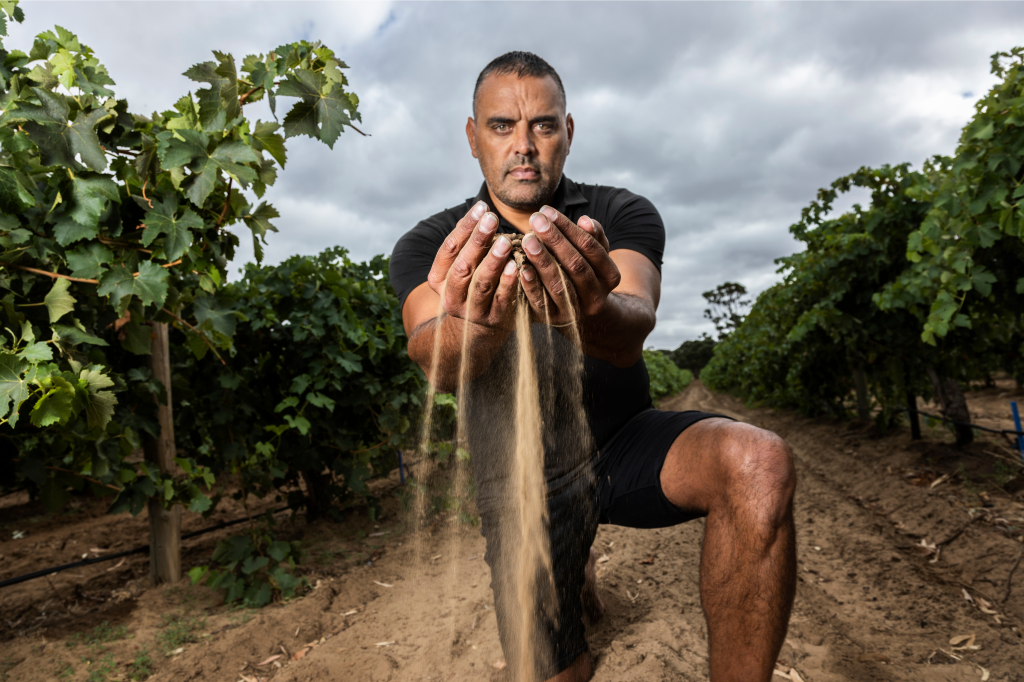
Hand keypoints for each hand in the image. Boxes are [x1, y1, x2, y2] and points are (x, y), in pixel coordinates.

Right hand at [426, 201, 519, 329]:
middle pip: (463, 266)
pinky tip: (516, 266)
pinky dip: (508, 282)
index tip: (482, 208)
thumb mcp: (463, 266)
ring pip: (481, 284)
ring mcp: (471, 311)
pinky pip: (501, 300)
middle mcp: (451, 296)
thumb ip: (468, 243)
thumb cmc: (473, 284)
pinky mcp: (493, 320)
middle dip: (477, 241)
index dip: (465, 227)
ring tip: (506, 241)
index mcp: (438, 279)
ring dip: (493, 261)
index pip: (449, 249)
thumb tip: (481, 211)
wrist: (478, 329)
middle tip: (492, 219)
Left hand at [519, 206, 620, 324]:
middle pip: (576, 265)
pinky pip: (542, 304)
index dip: (569, 228)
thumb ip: (593, 237)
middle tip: (535, 220)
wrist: (589, 318)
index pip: (590, 247)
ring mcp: (576, 311)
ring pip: (560, 285)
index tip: (547, 211)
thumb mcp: (597, 257)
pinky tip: (522, 268)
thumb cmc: (588, 275)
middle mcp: (596, 296)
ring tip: (527, 240)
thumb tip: (585, 220)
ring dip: (543, 261)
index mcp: (610, 276)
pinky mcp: (555, 320)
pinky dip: (532, 286)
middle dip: (555, 241)